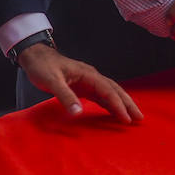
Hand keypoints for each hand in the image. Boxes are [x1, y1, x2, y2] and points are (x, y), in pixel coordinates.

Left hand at [17, 42, 143, 122]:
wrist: (35, 56)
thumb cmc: (43, 67)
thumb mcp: (52, 82)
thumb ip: (66, 96)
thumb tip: (78, 113)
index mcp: (88, 74)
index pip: (107, 90)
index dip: (118, 105)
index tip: (126, 118)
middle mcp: (92, 76)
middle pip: (115, 90)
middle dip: (128, 103)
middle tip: (139, 118)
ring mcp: (88, 81)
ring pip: (110, 92)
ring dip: (121, 104)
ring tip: (132, 116)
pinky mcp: (83, 86)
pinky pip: (100, 96)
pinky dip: (109, 104)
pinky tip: (113, 112)